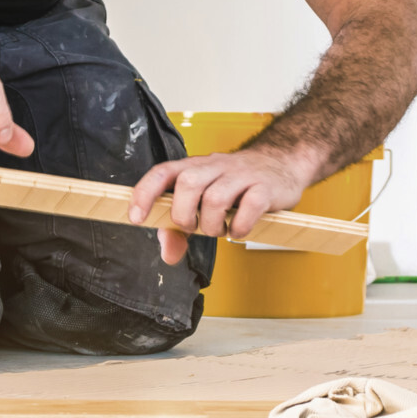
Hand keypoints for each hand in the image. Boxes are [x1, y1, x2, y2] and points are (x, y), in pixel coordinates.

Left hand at [128, 147, 317, 264]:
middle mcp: (215, 166)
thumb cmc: (236, 185)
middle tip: (193, 228)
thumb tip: (168, 254)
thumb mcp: (204, 201)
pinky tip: (238, 231)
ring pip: (216, 197)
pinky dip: (240, 226)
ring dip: (212, 224)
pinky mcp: (265, 187)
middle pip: (188, 182)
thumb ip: (181, 228)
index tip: (135, 218)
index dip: (144, 193)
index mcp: (195, 167)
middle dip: (183, 214)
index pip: (162, 172)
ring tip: (219, 230)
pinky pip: (249, 206)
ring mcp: (241, 174)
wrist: (281, 163)